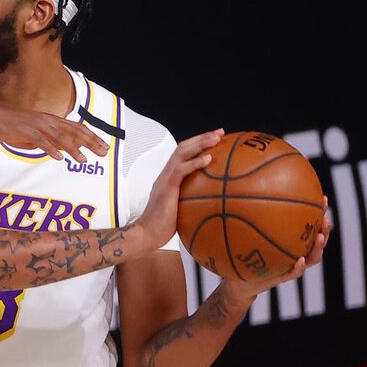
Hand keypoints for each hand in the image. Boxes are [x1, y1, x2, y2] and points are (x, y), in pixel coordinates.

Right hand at [0, 104, 109, 162]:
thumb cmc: (13, 128)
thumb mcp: (36, 134)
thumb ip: (49, 140)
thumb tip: (62, 149)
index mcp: (51, 121)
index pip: (76, 128)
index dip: (91, 137)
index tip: (104, 147)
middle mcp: (48, 121)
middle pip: (73, 131)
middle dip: (90, 142)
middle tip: (103, 152)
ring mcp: (37, 125)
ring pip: (59, 137)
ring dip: (73, 148)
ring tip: (83, 159)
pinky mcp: (26, 131)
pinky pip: (40, 141)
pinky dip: (50, 149)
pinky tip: (58, 157)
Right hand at [135, 128, 223, 249]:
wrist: (146, 234)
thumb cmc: (162, 226)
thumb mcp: (180, 209)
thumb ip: (191, 200)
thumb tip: (213, 203)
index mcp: (169, 177)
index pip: (183, 154)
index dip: (198, 144)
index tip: (216, 139)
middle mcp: (166, 174)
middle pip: (183, 147)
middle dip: (202, 137)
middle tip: (220, 132)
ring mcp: (165, 179)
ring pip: (181, 153)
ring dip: (200, 144)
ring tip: (216, 138)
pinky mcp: (166, 188)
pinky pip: (180, 171)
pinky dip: (195, 163)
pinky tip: (208, 159)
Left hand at [222, 195, 332, 300]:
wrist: (237, 281)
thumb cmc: (242, 255)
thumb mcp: (242, 235)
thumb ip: (245, 218)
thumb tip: (239, 193)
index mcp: (290, 242)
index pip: (308, 226)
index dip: (318, 214)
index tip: (323, 199)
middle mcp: (294, 253)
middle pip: (316, 241)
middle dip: (324, 230)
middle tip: (326, 218)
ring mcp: (290, 266)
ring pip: (312, 258)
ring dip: (318, 248)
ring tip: (320, 237)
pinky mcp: (282, 278)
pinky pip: (293, 273)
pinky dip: (298, 267)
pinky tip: (300, 259)